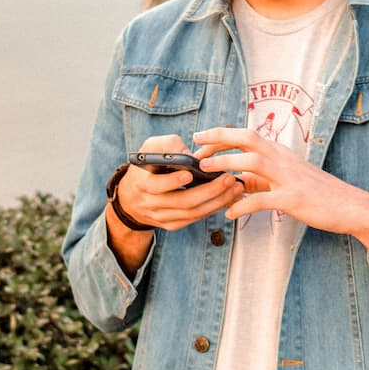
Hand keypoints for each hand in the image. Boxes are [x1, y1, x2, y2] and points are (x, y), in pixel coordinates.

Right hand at [106, 135, 243, 277]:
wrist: (132, 198)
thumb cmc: (146, 166)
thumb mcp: (149, 148)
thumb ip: (168, 145)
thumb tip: (190, 154)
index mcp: (142, 183)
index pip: (156, 186)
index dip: (172, 181)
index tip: (190, 173)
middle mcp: (151, 204)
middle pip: (182, 202)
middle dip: (208, 191)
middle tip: (228, 178)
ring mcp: (162, 217)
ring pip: (192, 213)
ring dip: (217, 201)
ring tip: (236, 188)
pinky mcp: (172, 224)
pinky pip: (195, 219)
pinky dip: (214, 208)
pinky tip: (229, 198)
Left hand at [193, 127, 368, 321]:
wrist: (351, 206)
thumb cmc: (317, 194)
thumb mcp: (287, 180)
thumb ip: (261, 179)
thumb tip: (235, 181)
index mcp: (281, 153)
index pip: (248, 135)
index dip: (222, 134)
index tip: (200, 138)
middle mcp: (284, 160)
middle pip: (248, 139)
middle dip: (219, 140)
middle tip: (196, 149)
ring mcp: (289, 178)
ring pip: (253, 163)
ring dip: (226, 164)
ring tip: (206, 170)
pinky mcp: (294, 199)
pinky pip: (263, 200)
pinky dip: (243, 205)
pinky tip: (229, 214)